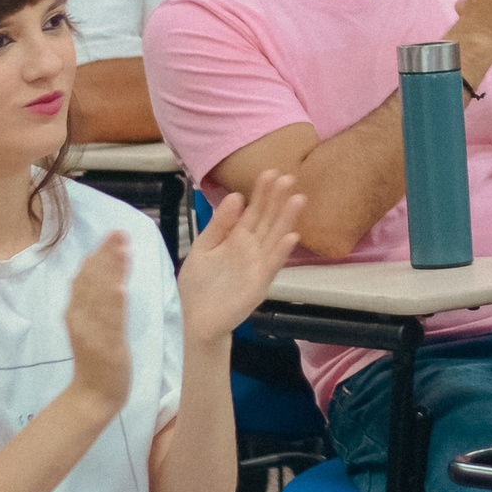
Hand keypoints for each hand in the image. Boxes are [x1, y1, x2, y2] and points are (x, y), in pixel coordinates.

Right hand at [64, 233, 133, 415]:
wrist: (93, 396)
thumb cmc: (96, 357)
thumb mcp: (91, 322)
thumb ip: (90, 297)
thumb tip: (92, 264)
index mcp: (77, 311)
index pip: (86, 277)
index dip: (100, 254)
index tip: (113, 233)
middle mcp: (80, 318)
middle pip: (91, 281)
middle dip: (106, 255)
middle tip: (119, 232)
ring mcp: (92, 333)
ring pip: (100, 296)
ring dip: (111, 271)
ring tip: (122, 249)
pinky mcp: (106, 347)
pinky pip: (110, 323)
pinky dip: (113, 304)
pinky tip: (121, 288)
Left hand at [176, 172, 304, 343]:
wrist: (194, 319)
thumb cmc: (198, 285)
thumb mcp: (203, 248)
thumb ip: (219, 224)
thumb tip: (235, 196)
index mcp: (237, 238)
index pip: (253, 210)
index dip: (262, 192)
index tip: (270, 172)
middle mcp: (252, 248)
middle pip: (268, 220)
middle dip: (278, 199)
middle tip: (288, 177)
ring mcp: (258, 265)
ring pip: (275, 238)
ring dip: (287, 220)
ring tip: (298, 199)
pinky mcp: (259, 284)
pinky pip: (272, 265)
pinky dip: (281, 252)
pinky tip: (291, 236)